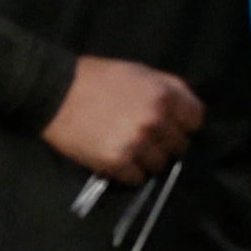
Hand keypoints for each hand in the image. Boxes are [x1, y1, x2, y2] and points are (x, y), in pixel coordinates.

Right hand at [43, 54, 204, 182]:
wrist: (54, 92)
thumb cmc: (97, 78)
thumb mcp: (139, 72)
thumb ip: (168, 88)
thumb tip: (187, 108)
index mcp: (164, 95)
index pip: (196, 120)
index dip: (183, 123)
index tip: (171, 125)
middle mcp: (155, 120)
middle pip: (179, 145)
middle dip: (165, 142)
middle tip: (146, 138)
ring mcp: (137, 143)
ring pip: (159, 165)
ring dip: (147, 159)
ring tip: (130, 149)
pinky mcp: (116, 161)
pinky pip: (137, 178)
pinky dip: (128, 172)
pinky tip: (117, 158)